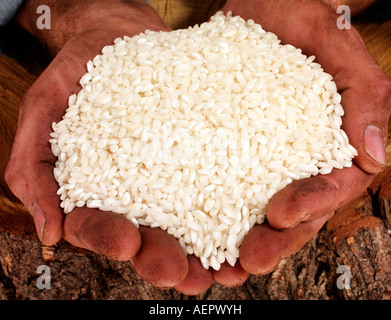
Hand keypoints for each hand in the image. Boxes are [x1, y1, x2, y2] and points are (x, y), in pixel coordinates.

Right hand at [5, 0, 212, 292]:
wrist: (116, 34)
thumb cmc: (76, 72)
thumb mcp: (42, 112)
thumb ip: (34, 168)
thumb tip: (50, 230)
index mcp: (95, 191)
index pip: (97, 226)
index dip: (108, 238)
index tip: (126, 241)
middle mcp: (136, 192)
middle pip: (148, 235)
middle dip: (164, 256)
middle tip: (183, 272)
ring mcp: (171, 174)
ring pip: (188, 220)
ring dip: (205, 248)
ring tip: (224, 265)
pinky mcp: (200, 154)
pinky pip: (217, 178)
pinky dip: (233, 202)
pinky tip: (249, 217)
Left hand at [212, 0, 390, 280]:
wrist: (253, 2)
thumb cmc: (293, 11)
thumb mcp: (329, 39)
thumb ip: (364, 92)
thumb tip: (377, 154)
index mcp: (332, 136)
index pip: (332, 183)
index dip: (312, 204)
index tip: (281, 215)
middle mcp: (300, 153)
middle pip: (297, 209)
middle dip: (276, 239)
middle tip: (246, 260)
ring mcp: (266, 154)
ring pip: (262, 206)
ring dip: (243, 239)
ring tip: (220, 264)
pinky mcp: (234, 148)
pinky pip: (226, 184)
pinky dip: (215, 213)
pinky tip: (195, 231)